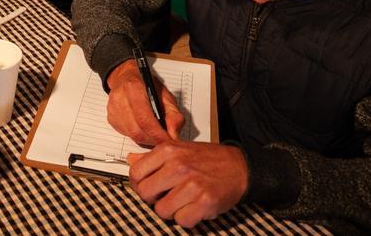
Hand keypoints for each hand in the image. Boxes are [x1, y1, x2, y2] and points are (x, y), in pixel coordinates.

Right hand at [106, 61, 183, 144]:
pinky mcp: (111, 117)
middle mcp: (120, 98)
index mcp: (134, 88)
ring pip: (130, 134)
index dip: (157, 134)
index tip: (168, 140)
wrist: (126, 77)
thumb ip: (173, 115)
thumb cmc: (147, 84)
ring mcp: (113, 109)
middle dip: (152, 139)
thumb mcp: (166, 95)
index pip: (144, 119)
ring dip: (146, 139)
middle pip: (136, 130)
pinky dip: (137, 136)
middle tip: (163, 141)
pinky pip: (125, 134)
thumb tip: (174, 135)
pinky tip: (144, 129)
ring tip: (155, 135)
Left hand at [126, 141, 247, 227]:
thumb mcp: (179, 150)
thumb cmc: (208, 159)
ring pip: (162, 210)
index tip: (150, 186)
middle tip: (167, 195)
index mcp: (168, 150)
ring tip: (183, 201)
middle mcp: (178, 166)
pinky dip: (187, 218)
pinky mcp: (204, 202)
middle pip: (145, 194)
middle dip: (154, 198)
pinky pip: (181, 220)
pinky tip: (194, 207)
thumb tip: (131, 161)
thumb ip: (154, 158)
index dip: (140, 183)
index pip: (136, 173)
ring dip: (171, 210)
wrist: (240, 168)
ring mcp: (191, 185)